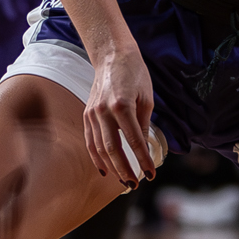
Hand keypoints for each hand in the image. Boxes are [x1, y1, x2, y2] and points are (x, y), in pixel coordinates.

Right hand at [84, 42, 158, 187]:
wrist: (112, 55)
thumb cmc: (135, 74)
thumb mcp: (147, 97)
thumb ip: (144, 123)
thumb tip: (144, 147)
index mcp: (123, 105)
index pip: (135, 141)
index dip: (143, 160)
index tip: (151, 173)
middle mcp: (104, 111)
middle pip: (113, 149)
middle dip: (125, 170)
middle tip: (135, 183)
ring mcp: (92, 113)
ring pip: (99, 148)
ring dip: (111, 167)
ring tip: (123, 180)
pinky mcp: (87, 114)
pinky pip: (90, 140)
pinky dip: (96, 157)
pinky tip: (105, 169)